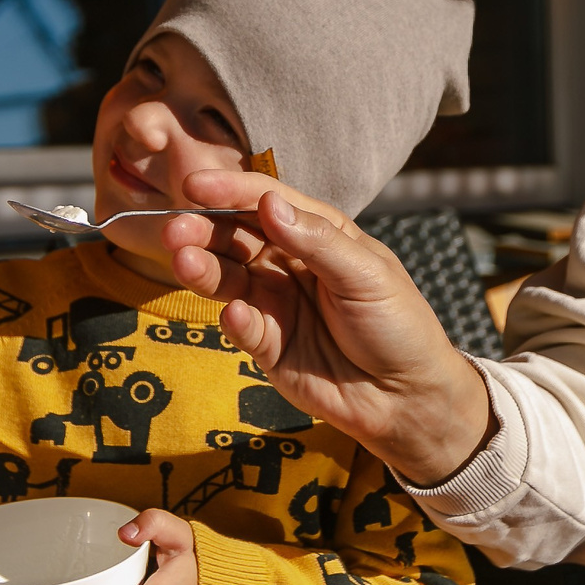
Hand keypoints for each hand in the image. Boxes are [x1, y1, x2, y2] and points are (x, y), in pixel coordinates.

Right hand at [159, 172, 491, 485]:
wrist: (408, 399)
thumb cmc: (399, 326)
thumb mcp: (367, 275)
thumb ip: (316, 240)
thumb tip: (268, 203)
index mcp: (318, 233)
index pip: (266, 202)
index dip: (231, 191)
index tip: (196, 185)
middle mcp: (289, 263)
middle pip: (235, 238)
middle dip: (203, 231)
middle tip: (175, 231)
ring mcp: (275, 303)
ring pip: (228, 279)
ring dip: (204, 270)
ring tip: (184, 263)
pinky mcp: (267, 345)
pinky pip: (242, 327)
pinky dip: (234, 320)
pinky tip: (237, 315)